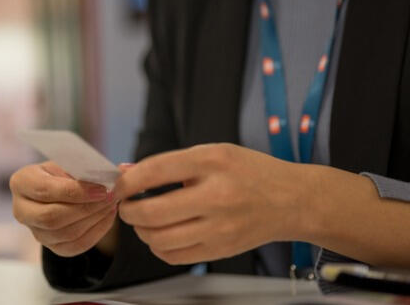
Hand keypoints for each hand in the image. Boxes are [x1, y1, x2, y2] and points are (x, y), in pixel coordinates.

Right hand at [10, 161, 117, 256]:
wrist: (59, 191)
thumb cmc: (64, 172)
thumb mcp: (70, 163)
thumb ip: (90, 167)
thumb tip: (124, 169)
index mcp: (21, 182)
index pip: (45, 190)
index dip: (75, 192)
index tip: (101, 189)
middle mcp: (21, 210)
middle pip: (52, 217)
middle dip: (86, 208)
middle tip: (110, 198)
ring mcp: (35, 231)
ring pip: (65, 234)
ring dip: (94, 220)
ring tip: (111, 205)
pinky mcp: (51, 246)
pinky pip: (75, 246)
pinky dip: (96, 232)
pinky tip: (107, 217)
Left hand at [115, 143, 308, 264]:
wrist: (292, 201)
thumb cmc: (249, 172)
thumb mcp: (212, 153)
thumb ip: (169, 163)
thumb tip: (127, 173)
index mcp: (212, 162)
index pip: (155, 171)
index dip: (127, 181)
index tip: (118, 185)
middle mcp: (216, 196)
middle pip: (152, 212)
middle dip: (128, 210)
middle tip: (126, 205)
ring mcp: (219, 228)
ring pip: (159, 239)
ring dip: (141, 230)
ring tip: (144, 220)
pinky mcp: (220, 250)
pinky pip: (174, 256)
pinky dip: (158, 246)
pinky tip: (162, 234)